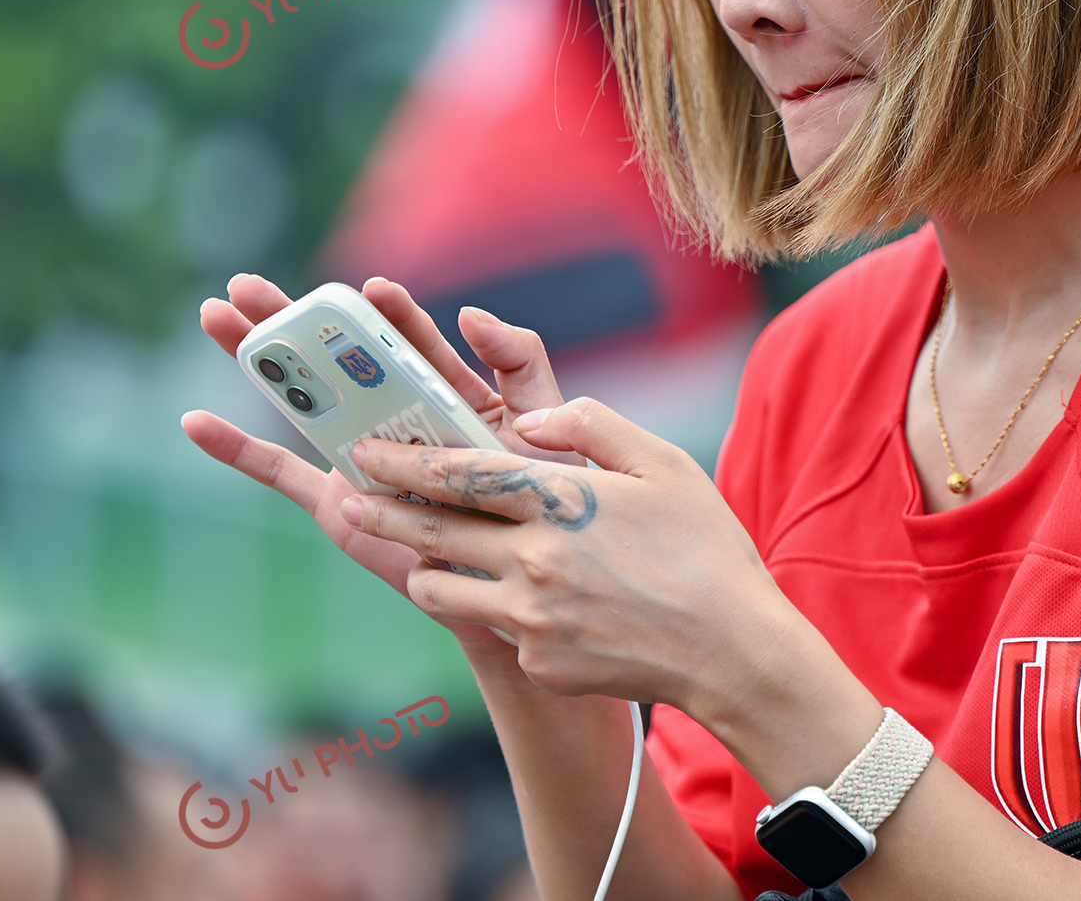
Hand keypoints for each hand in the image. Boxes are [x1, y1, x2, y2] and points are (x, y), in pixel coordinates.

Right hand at [181, 273, 582, 652]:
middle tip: (245, 282)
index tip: (373, 289)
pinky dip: (236, 451)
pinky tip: (196, 423)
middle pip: (334, 357)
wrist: (521, 578)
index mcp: (443, 392)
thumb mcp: (540, 417)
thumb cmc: (542, 497)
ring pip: (300, 399)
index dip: (389, 313)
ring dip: (256, 358)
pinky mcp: (336, 500)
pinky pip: (279, 472)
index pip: (409, 342)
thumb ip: (519, 359)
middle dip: (291, 317)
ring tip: (214, 315)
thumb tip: (468, 313)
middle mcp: (394, 417)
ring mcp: (360, 456)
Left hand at [332, 400, 799, 718]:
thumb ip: (590, 424)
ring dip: (421, 565)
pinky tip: (519, 600)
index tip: (367, 451)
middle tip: (348, 497)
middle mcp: (533, 559)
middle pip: (429, 528)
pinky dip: (495, 607)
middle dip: (379, 508)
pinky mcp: (538, 661)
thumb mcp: (662, 462)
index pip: (458, 472)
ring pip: (440, 587)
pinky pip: (494, 626)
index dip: (404, 460)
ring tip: (420, 553)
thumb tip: (527, 418)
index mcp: (561, 500)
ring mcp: (530, 617)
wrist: (733, 650)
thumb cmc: (705, 547)